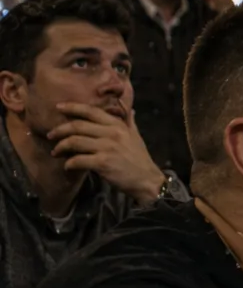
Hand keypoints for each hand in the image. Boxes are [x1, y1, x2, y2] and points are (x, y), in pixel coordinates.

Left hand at [48, 103, 165, 203]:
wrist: (147, 180)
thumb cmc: (139, 158)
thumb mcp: (136, 136)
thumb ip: (129, 122)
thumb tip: (130, 110)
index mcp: (117, 125)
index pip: (91, 111)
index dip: (72, 107)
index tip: (58, 108)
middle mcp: (112, 133)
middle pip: (78, 126)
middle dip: (60, 130)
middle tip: (50, 135)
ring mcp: (107, 148)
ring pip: (74, 142)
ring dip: (61, 147)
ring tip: (55, 152)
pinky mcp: (103, 163)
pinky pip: (78, 160)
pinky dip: (69, 163)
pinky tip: (67, 166)